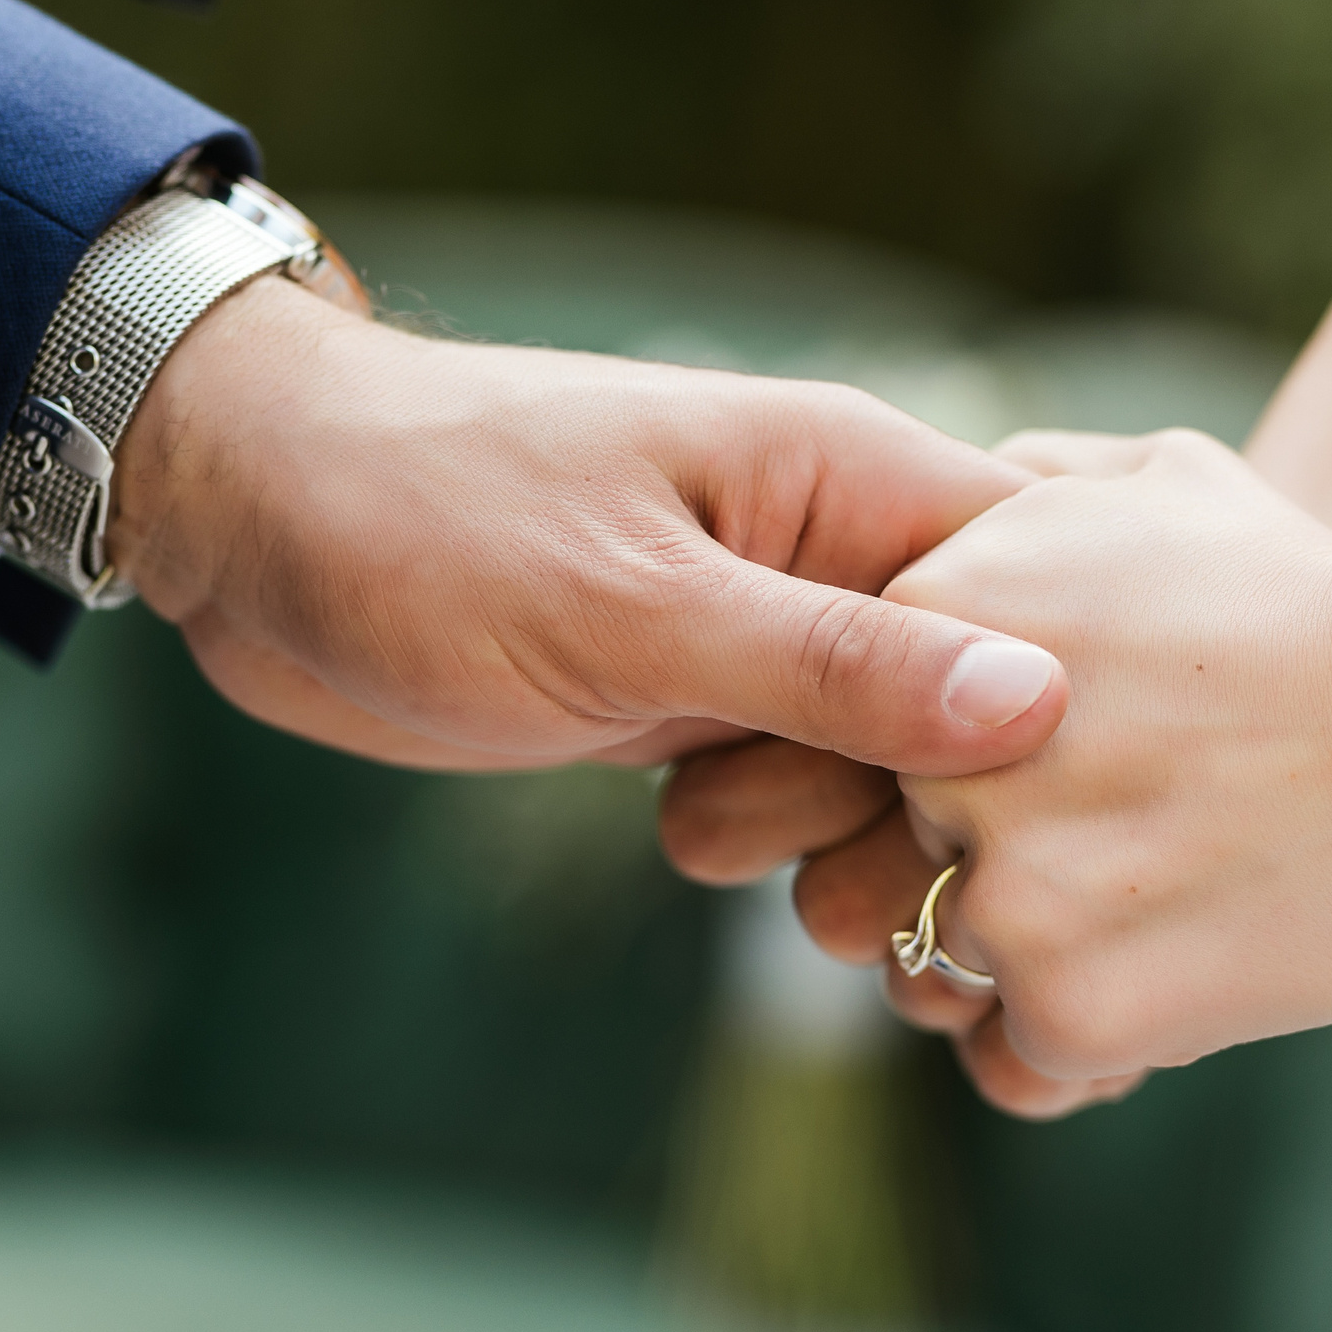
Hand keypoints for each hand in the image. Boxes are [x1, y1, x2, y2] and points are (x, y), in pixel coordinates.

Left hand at [103, 279, 1068, 773]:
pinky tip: (701, 842)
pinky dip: (776, 845)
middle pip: (994, 714)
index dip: (1076, 708)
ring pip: (897, 778)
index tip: (1025, 818)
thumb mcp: (632, 602)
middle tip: (827, 851)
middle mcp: (838, 558)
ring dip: (831, 838)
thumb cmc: (428, 517)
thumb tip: (1036, 704)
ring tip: (707, 817)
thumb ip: (831, 661)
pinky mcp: (707, 709)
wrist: (256, 531)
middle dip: (931, 809)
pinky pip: (804, 796)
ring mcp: (775, 642)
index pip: (1058, 588)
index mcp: (855, 480)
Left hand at [669, 429, 1331, 1110]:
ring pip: (937, 975)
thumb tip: (966, 502)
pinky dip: (1096, 1041)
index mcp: (926, 618)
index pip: (854, 744)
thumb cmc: (1325, 599)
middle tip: (1114, 864)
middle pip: (878, 867)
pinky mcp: (1063, 992)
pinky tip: (1193, 970)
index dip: (945, 783)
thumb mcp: (1166, 485)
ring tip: (1159, 915)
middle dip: (976, 885)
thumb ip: (1032, 494)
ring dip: (1029, 971)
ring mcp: (993, 877)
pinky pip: (1020, 1060)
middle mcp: (929, 750)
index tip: (1057, 780)